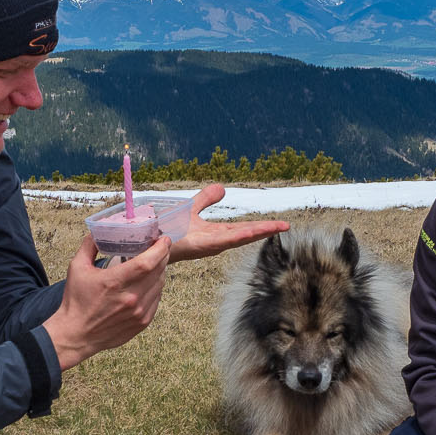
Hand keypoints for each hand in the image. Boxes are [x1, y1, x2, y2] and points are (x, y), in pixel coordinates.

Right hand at [42, 234, 169, 369]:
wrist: (76, 334)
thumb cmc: (76, 302)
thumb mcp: (77, 268)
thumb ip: (89, 246)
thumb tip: (97, 232)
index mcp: (115, 282)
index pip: (147, 262)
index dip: (160, 248)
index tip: (163, 239)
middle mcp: (131, 298)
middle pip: (159, 271)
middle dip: (162, 256)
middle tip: (160, 247)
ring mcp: (139, 312)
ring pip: (160, 285)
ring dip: (160, 271)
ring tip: (154, 263)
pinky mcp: (142, 322)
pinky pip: (157, 299)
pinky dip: (156, 288)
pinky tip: (148, 282)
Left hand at [167, 184, 288, 262]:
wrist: (150, 235)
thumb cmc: (167, 227)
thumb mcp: (192, 208)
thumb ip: (207, 199)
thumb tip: (223, 188)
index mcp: (215, 233)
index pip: (242, 229)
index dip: (260, 226)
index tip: (278, 224)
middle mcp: (215, 241)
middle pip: (246, 234)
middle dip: (265, 230)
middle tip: (286, 225)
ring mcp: (210, 245)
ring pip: (240, 237)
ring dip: (259, 232)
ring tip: (279, 226)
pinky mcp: (203, 246)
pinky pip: (225, 240)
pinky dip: (241, 236)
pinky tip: (255, 232)